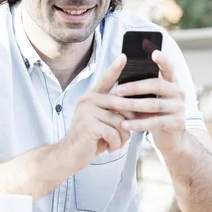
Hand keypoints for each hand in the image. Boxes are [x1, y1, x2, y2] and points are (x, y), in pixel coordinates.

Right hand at [64, 54, 130, 170]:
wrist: (70, 155)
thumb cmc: (92, 138)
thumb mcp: (104, 122)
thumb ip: (117, 112)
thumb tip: (141, 107)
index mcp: (93, 97)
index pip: (106, 80)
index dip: (116, 68)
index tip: (124, 56)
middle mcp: (88, 100)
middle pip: (121, 104)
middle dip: (130, 122)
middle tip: (125, 135)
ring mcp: (87, 111)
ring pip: (120, 122)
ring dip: (122, 138)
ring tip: (113, 143)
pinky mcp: (88, 125)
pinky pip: (114, 133)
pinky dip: (115, 144)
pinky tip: (107, 148)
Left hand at [113, 50, 185, 155]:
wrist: (170, 137)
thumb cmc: (155, 113)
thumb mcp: (152, 98)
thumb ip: (144, 87)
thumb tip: (121, 74)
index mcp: (172, 82)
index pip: (169, 68)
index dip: (162, 60)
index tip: (154, 53)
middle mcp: (178, 92)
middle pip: (156, 85)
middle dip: (134, 87)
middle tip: (117, 90)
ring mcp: (179, 108)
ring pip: (154, 104)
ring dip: (132, 105)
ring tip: (116, 105)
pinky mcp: (176, 123)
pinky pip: (155, 122)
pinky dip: (138, 124)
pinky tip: (125, 124)